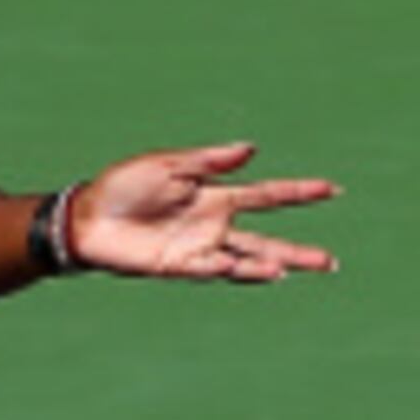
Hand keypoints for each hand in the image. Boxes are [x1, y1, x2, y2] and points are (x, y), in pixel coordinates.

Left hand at [66, 141, 337, 282]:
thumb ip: (210, 160)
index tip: (331, 189)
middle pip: (266, 241)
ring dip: (271, 266)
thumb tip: (253, 149)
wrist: (87, 218)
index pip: (267, 196)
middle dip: (297, 251)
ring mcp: (198, 249)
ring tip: (295, 270)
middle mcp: (213, 226)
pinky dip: (228, 269)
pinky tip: (244, 266)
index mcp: (216, 196)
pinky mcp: (178, 267)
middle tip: (330, 262)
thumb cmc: (124, 185)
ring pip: (245, 262)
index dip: (299, 193)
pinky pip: (209, 270)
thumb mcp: (168, 164)